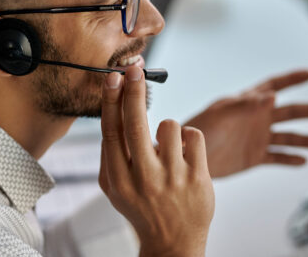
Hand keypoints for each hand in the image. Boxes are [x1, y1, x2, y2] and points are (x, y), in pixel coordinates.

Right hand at [99, 66, 214, 256]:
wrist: (173, 243)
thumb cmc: (141, 208)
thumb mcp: (114, 188)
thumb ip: (108, 155)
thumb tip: (111, 109)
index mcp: (118, 179)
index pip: (111, 131)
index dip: (111, 100)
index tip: (113, 76)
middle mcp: (143, 178)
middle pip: (136, 122)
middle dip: (134, 89)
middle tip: (135, 68)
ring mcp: (173, 178)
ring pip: (170, 125)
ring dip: (168, 130)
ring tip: (168, 149)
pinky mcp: (199, 178)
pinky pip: (195, 135)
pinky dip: (190, 138)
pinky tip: (185, 155)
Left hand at [184, 70, 307, 177]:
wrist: (187, 157)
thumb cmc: (199, 130)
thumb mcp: (220, 114)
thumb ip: (244, 105)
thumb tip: (272, 95)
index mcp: (247, 103)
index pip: (273, 86)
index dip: (290, 79)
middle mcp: (256, 119)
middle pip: (290, 112)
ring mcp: (257, 138)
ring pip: (288, 137)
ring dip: (307, 139)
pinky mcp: (254, 157)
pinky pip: (277, 157)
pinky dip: (290, 159)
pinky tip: (303, 161)